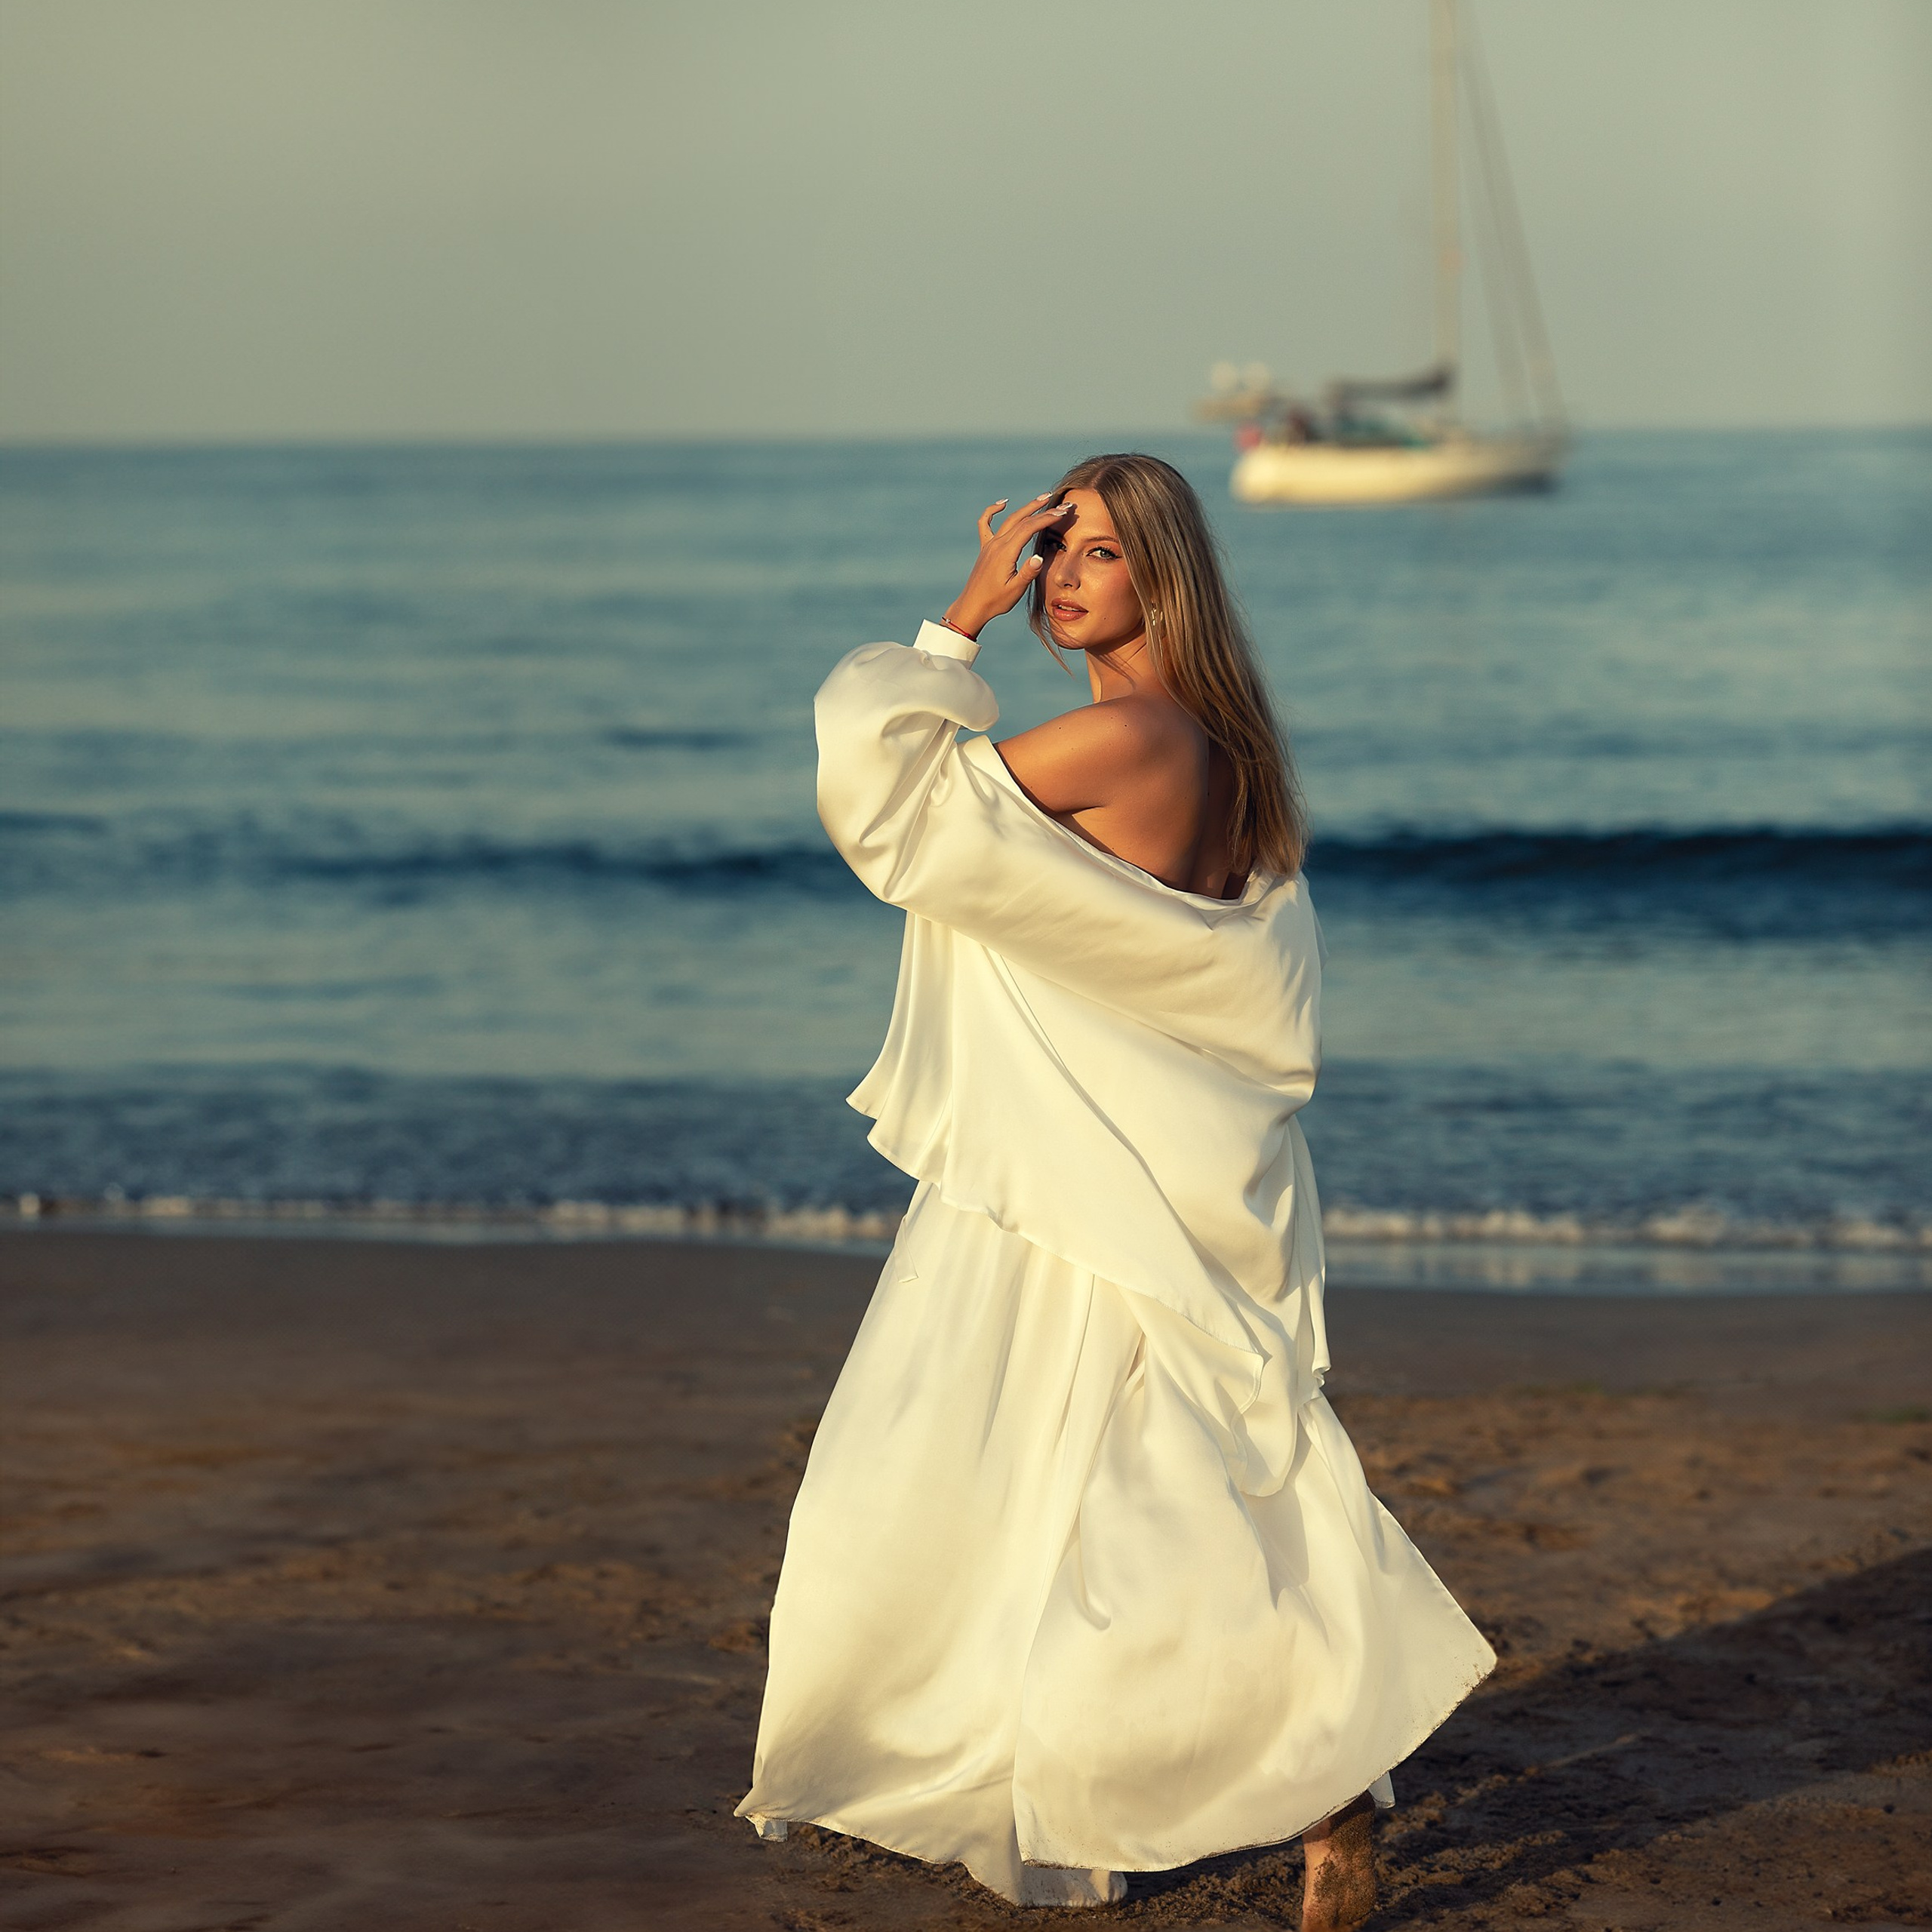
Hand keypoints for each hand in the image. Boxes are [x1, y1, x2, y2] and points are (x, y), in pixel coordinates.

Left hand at [943, 495, 1075, 639]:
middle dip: (1042, 509)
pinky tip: (1002, 504)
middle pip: (1021, 519)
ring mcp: (990, 544)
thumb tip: (1039, 557)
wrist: (973, 606)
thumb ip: (1027, 573)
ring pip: (1009, 519)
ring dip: (1027, 508)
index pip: (1029, 528)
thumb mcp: (1015, 590)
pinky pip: (986, 523)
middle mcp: (997, 544)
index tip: (1063, 512)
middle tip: (1060, 503)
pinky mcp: (985, 548)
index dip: (1047, 518)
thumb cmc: (995, 601)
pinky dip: (992, 511)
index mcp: (1006, 553)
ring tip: (1042, 498)